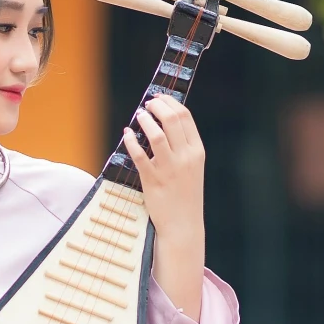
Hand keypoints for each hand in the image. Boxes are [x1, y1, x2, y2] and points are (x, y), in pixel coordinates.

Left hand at [123, 95, 206, 321]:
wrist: (183, 225)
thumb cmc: (185, 194)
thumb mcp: (192, 167)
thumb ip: (182, 146)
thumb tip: (165, 121)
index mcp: (197, 151)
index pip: (185, 117)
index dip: (170, 103)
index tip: (158, 98)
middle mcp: (185, 157)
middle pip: (171, 119)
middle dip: (157, 106)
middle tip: (147, 104)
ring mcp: (170, 168)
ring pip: (156, 134)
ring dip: (144, 120)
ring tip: (138, 116)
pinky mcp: (153, 180)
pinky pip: (139, 155)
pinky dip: (131, 141)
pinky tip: (127, 135)